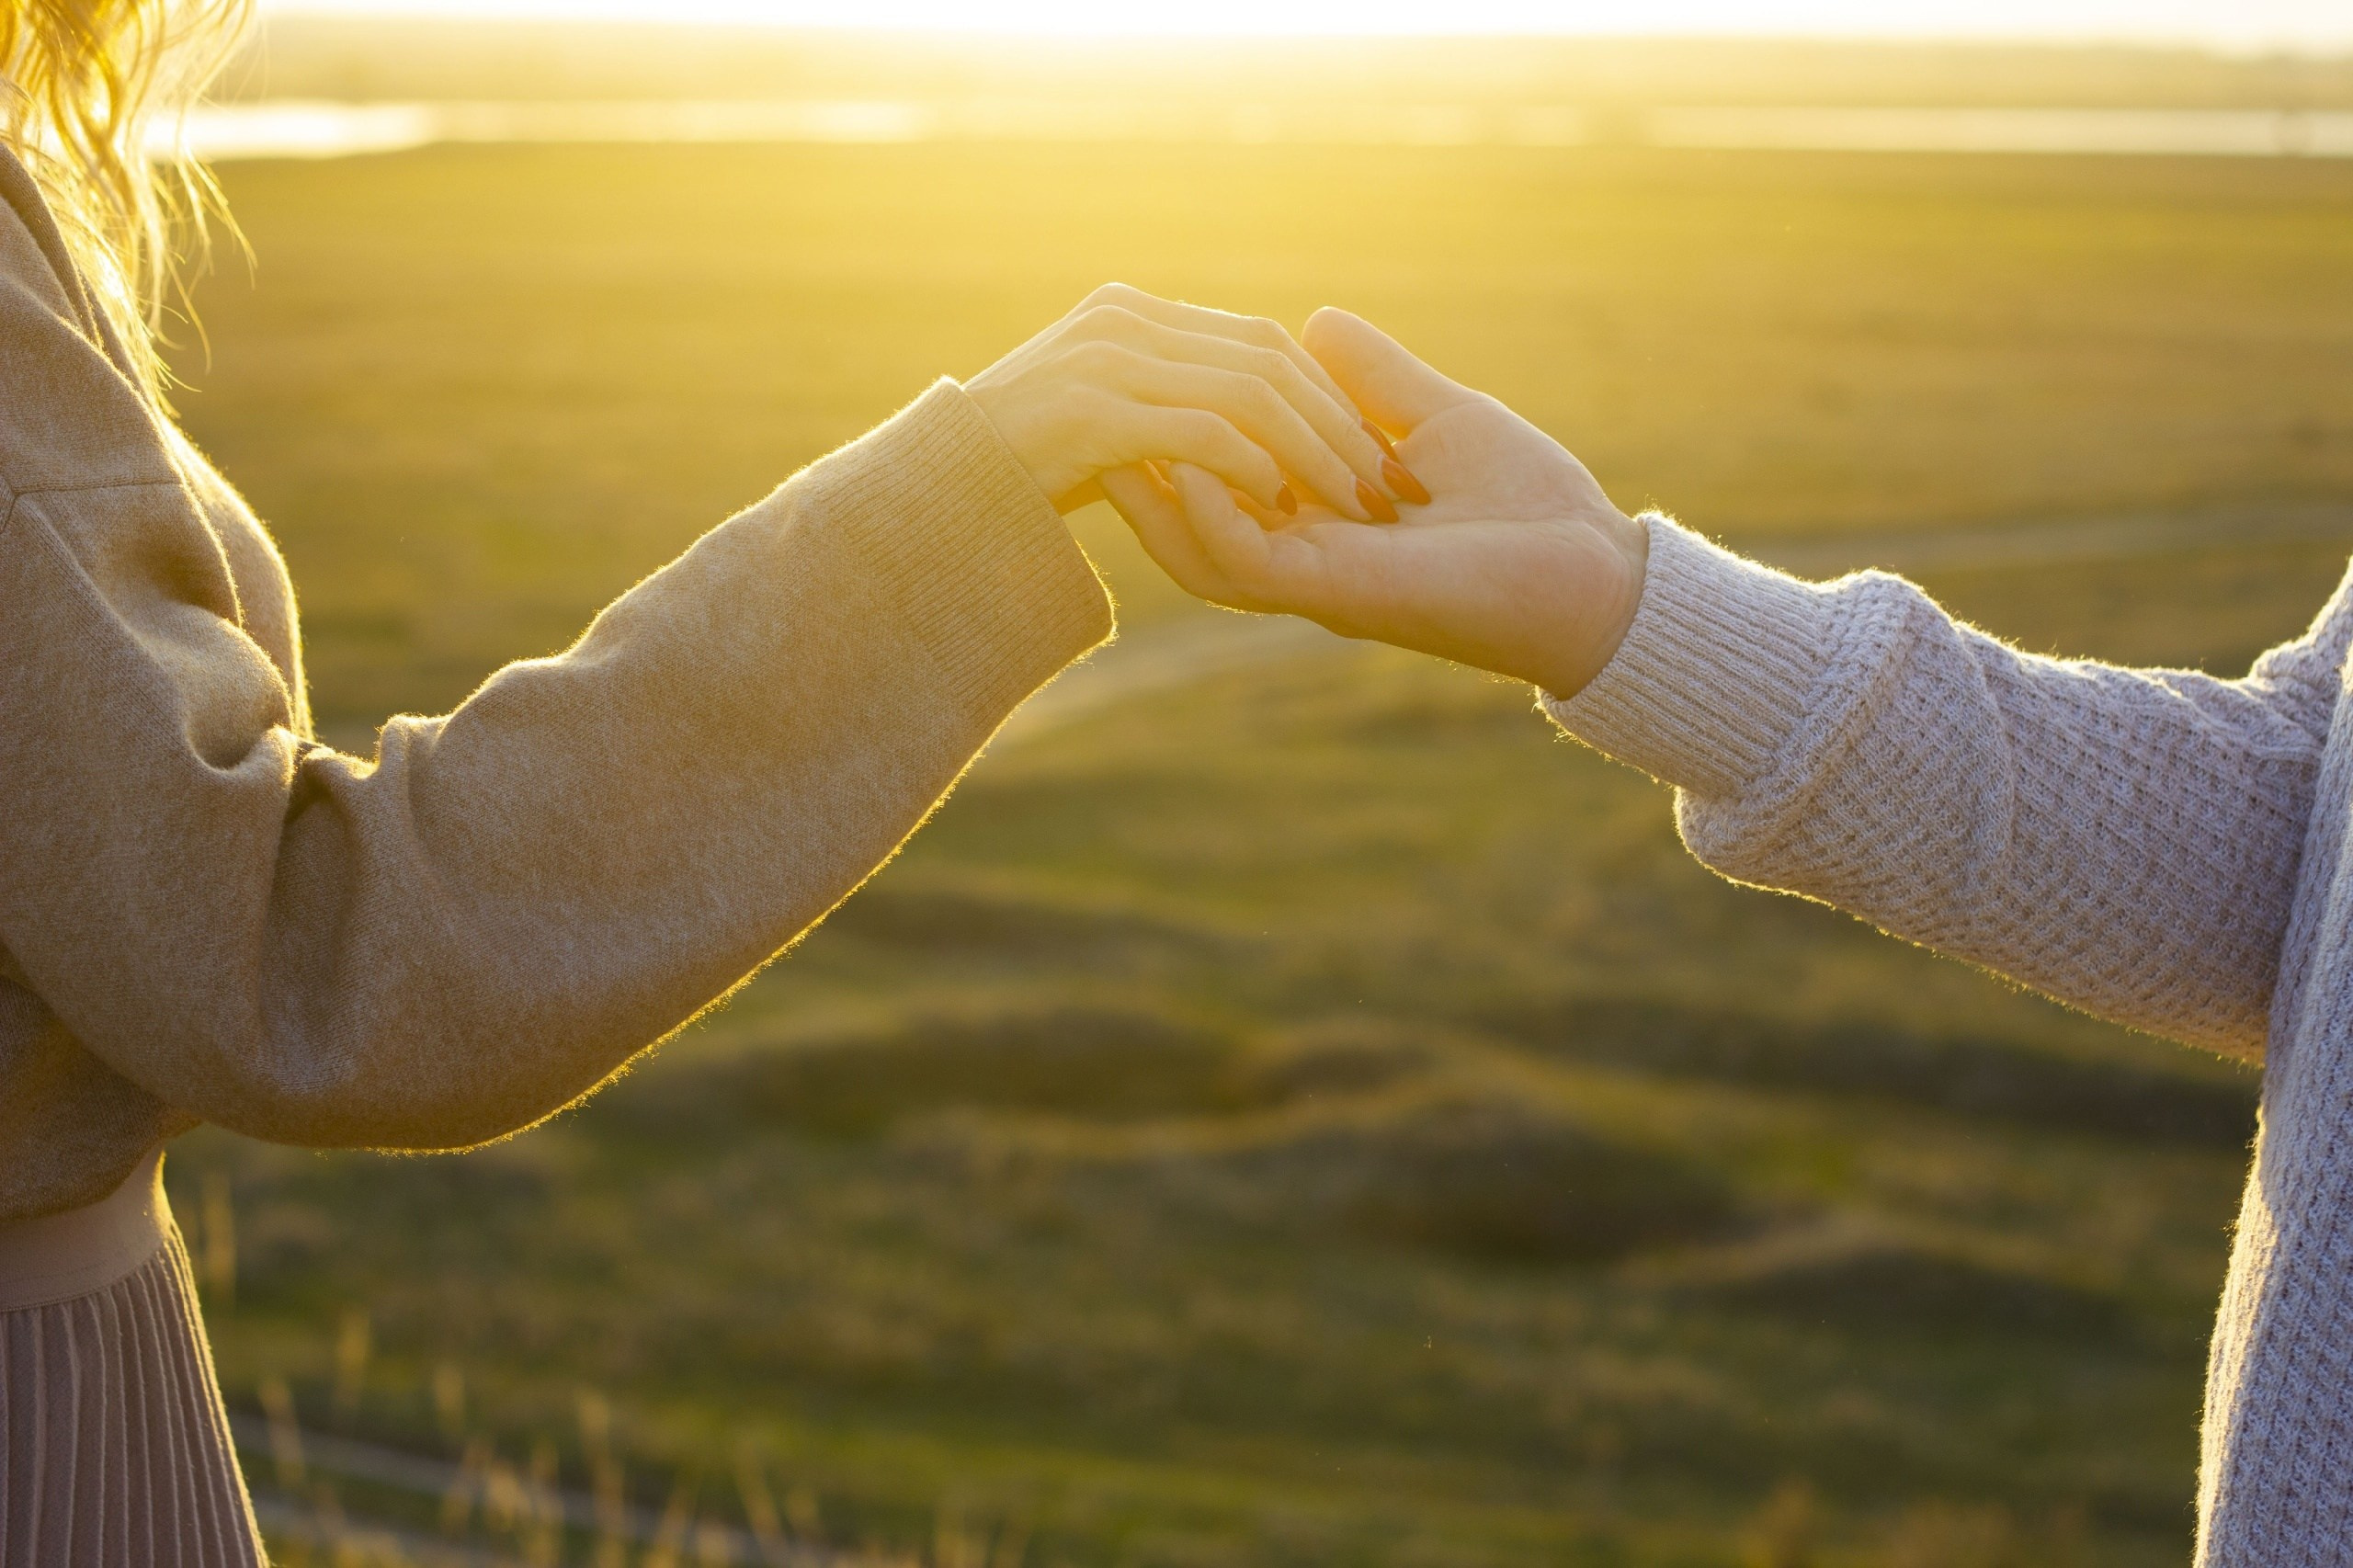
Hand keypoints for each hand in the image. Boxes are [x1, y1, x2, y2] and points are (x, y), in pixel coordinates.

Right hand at [968, 284, 1399, 522]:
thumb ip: (1159, 408)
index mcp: (1133, 315)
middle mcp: (1124, 322)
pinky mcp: (1095, 413)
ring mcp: (1107, 362)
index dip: (1325, 395)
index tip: (1371, 451)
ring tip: (1353, 501)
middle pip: (1268, 358)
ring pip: (1248, 393)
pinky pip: (1205, 433)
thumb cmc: (1013, 476)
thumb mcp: (1097, 421)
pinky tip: (1285, 508)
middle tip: (1384, 480)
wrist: (927, 497)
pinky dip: (1254, 467)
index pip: (1259, 342)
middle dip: (1335, 422)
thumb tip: (1238, 436)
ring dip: (1311, 451)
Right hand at [1102, 309, 1649, 699]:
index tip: (1138, 381)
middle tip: (1089, 414)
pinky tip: (1189, 461)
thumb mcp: (1440, 422)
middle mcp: (1306, 560)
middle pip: (1186, 526)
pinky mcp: (1340, 592)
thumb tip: (1315, 322)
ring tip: (1110, 435)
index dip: (1172, 438)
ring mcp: (1318, 581)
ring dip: (1153, 496)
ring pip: (1199, 550)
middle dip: (1135, 474)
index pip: (1218, 487)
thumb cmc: (1531, 506)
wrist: (1594, 572)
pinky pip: (1248, 559)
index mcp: (1320, 526)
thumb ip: (1374, 381)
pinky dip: (1211, 511)